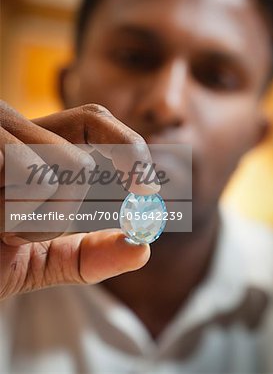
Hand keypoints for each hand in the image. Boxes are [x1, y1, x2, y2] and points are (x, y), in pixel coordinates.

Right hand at [0, 101, 156, 300]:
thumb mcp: (39, 260)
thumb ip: (89, 255)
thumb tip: (143, 250)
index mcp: (32, 145)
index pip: (96, 120)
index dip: (131, 148)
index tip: (148, 188)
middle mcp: (13, 126)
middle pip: (86, 147)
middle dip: (73, 200)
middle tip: (38, 226)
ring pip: (65, 168)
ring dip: (40, 220)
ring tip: (0, 228)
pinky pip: (33, 176)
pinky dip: (21, 220)